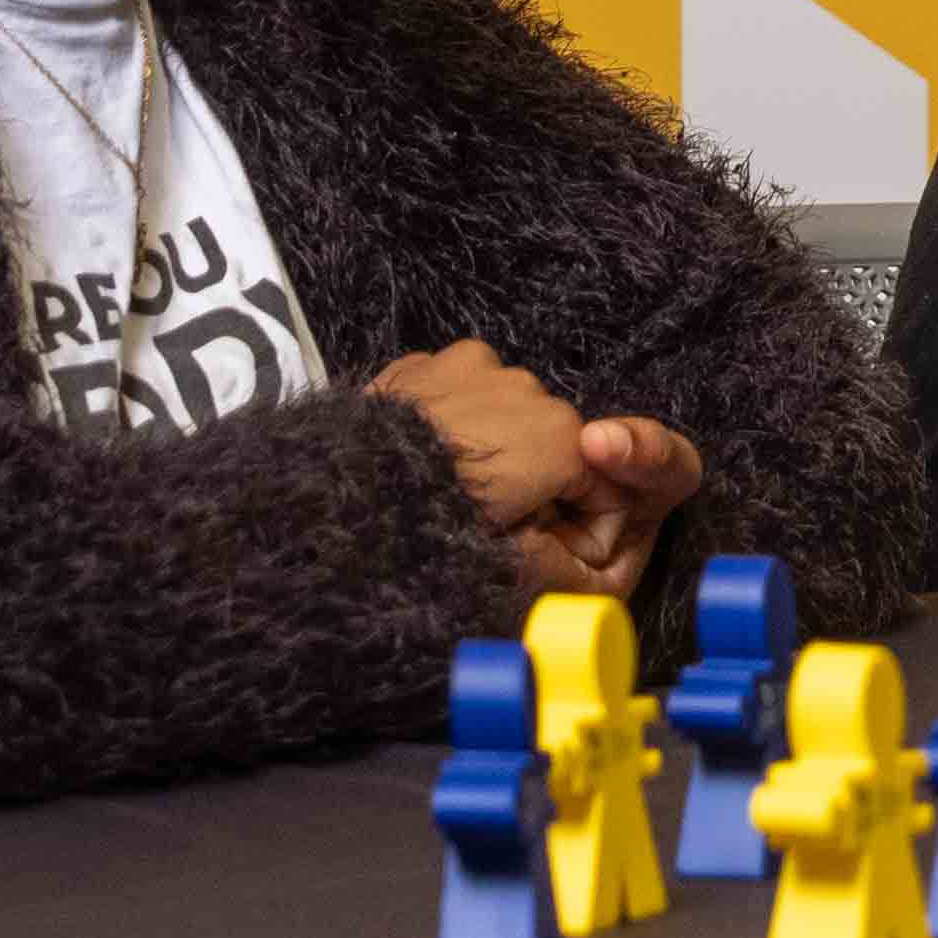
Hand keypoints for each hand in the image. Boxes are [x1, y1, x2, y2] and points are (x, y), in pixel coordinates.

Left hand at [372, 339, 701, 598]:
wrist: (337, 499)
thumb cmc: (432, 535)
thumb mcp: (514, 572)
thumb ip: (569, 572)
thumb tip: (595, 574)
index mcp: (563, 437)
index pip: (601, 485)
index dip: (578, 526)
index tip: (539, 548)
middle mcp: (529, 388)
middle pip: (551, 445)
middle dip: (533, 482)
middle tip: (487, 523)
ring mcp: (473, 367)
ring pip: (503, 411)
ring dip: (490, 444)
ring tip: (446, 487)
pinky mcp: (423, 362)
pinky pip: (455, 391)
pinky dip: (448, 418)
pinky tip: (421, 454)